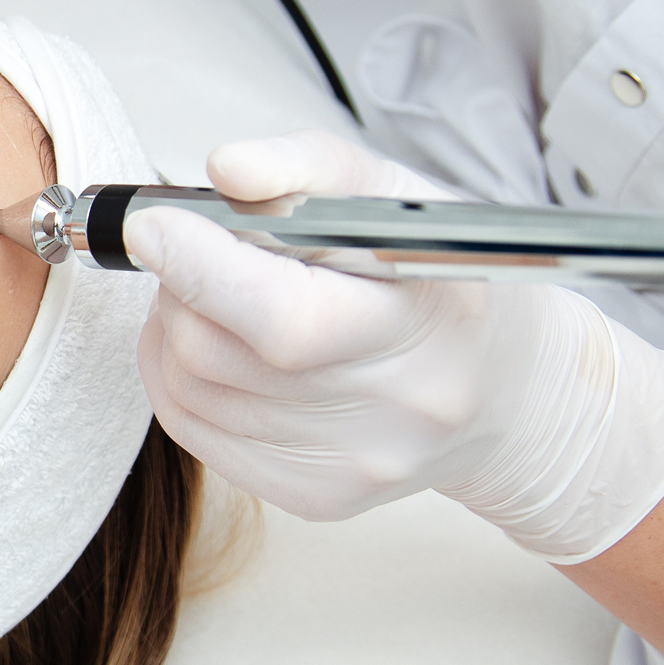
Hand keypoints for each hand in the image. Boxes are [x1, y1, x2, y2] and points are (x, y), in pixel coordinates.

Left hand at [128, 131, 663, 560]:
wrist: (510, 393)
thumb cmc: (443, 280)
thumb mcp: (396, 195)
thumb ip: (306, 167)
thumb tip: (226, 170)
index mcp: (426, 322)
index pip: (284, 317)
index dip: (200, 266)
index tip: (153, 224)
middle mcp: (393, 411)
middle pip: (216, 351)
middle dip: (183, 285)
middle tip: (205, 251)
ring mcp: (352, 466)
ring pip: (189, 387)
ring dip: (176, 327)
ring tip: (222, 296)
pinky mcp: (314, 497)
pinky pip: (192, 429)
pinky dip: (180, 376)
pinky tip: (221, 346)